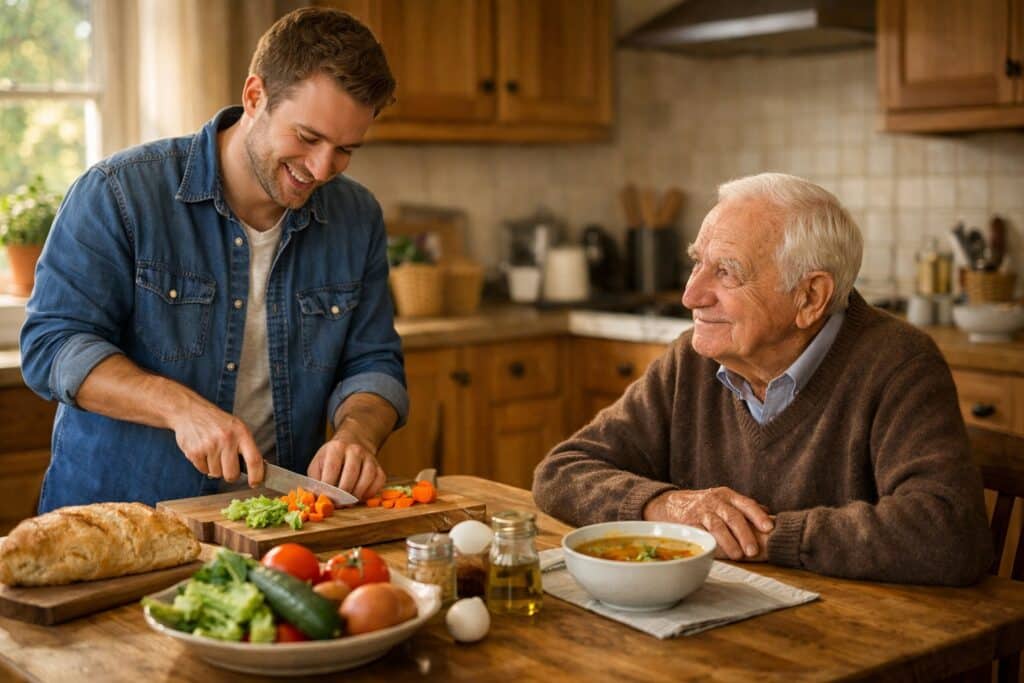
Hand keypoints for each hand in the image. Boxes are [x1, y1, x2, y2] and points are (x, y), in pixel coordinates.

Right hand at [169, 395, 263, 485]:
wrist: (190, 412)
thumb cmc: (218, 422)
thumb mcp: (237, 427)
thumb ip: (247, 446)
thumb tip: (259, 469)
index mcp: (241, 433)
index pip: (254, 460)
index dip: (257, 476)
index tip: (256, 483)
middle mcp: (227, 439)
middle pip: (232, 474)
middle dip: (231, 475)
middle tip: (228, 465)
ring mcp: (209, 446)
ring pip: (217, 474)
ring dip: (216, 468)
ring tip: (213, 452)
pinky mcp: (194, 452)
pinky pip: (203, 471)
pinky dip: (204, 465)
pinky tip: (203, 452)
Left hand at [308, 421, 385, 499]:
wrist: (352, 443)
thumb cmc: (331, 458)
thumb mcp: (318, 464)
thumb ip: (316, 480)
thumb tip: (316, 499)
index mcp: (336, 447)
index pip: (333, 468)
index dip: (329, 487)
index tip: (325, 499)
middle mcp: (355, 450)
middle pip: (351, 474)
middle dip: (343, 493)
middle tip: (337, 504)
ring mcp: (369, 457)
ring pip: (367, 478)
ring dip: (357, 494)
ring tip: (348, 502)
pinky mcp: (379, 466)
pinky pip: (379, 481)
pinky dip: (370, 492)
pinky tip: (360, 496)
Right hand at [643, 487, 773, 560]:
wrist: (669, 504)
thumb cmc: (703, 505)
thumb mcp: (724, 500)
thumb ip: (744, 507)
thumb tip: (769, 513)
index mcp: (727, 495)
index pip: (746, 504)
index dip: (758, 516)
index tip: (769, 528)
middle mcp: (715, 501)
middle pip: (733, 516)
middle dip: (745, 534)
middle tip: (753, 550)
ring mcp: (701, 511)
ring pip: (717, 525)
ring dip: (729, 542)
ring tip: (739, 556)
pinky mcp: (688, 522)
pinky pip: (701, 533)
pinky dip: (710, 543)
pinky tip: (717, 552)